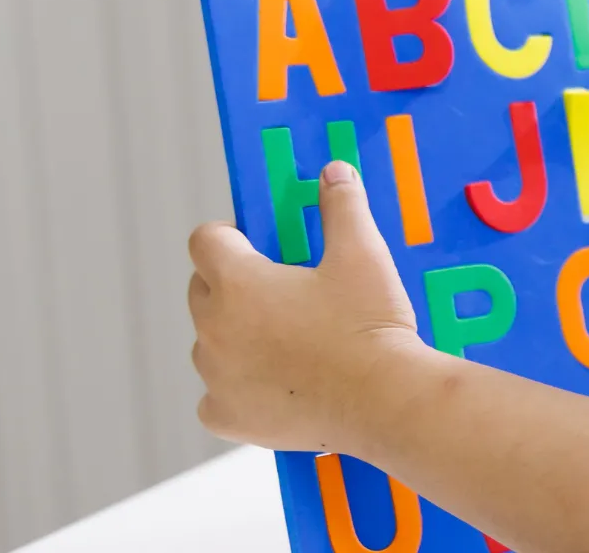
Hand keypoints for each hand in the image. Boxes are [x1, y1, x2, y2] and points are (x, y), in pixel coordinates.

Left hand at [188, 160, 427, 452]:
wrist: (385, 399)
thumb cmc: (370, 324)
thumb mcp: (363, 254)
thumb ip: (342, 207)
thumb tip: (333, 172)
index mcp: (238, 282)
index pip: (205, 241)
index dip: (231, 236)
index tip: (259, 244)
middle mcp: (214, 328)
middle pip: (202, 290)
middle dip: (232, 285)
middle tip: (284, 291)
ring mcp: (217, 376)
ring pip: (212, 343)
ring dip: (236, 337)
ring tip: (288, 340)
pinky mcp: (227, 416)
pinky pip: (216, 397)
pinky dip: (238, 390)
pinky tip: (276, 385)